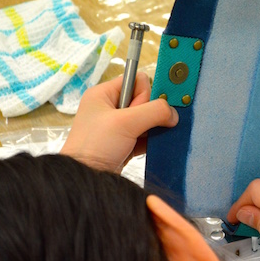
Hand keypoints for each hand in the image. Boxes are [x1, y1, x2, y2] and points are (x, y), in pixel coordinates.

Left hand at [60, 72, 177, 171]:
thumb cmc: (95, 146)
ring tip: (146, 139)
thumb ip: (154, 111)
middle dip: (149, 113)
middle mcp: (110, 108)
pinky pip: (146, 135)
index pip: (135, 80)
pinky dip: (152, 140)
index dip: (144, 93)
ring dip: (153, 128)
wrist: (85, 179)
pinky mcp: (124, 144)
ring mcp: (117, 127)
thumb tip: (174, 113)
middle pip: (144, 100)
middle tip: (138, 127)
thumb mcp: (126, 122)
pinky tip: (155, 145)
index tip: (142, 109)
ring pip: (147, 119)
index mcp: (104, 94)